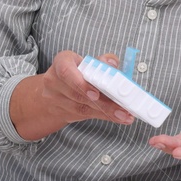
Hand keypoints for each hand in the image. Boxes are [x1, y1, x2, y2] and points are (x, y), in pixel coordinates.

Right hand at [9, 50, 134, 140]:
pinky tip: (119, 118)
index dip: (80, 83)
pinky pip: (85, 115)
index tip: (96, 94)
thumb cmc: (78, 71)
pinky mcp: (63, 111)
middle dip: (102, 102)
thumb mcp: (88, 62)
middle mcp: (55, 80)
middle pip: (78, 94)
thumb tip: (112, 64)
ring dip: (106, 112)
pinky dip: (104, 116)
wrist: (56, 90)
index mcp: (62, 62)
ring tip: (125, 115)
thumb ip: (102, 62)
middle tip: (122, 108)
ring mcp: (56, 98)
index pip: (66, 71)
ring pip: (81, 107)